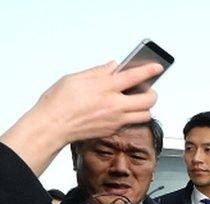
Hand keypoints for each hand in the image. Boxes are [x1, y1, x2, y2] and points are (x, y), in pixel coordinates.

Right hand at [0, 62, 164, 175]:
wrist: (52, 126)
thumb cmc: (58, 102)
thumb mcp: (75, 78)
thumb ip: (98, 72)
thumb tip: (113, 66)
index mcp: (105, 87)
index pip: (135, 76)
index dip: (149, 70)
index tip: (157, 67)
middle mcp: (114, 105)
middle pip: (149, 100)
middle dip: (152, 93)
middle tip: (147, 89)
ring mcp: (115, 120)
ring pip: (145, 115)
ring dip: (145, 107)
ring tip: (136, 101)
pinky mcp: (112, 130)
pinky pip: (130, 123)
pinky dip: (130, 116)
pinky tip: (121, 111)